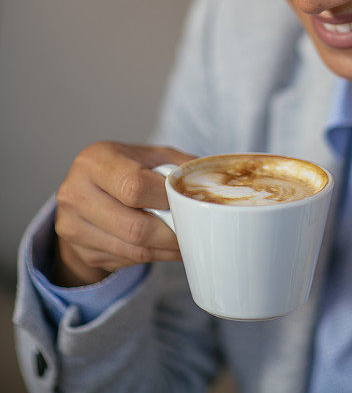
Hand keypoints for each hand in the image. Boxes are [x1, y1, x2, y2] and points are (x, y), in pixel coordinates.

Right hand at [53, 142, 195, 285]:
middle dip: (171, 234)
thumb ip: (178, 165)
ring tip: (185, 242)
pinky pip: (125, 260)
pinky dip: (152, 257)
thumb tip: (213, 184)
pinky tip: (164, 248)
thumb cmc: (124, 168)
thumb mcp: (149, 156)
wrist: (83, 192)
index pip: (134, 185)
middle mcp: (75, 193)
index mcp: (94, 161)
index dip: (166, 200)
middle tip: (194, 233)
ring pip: (132, 249)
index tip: (186, 203)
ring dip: (165, 250)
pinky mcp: (79, 250)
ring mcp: (72, 225)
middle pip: (134, 226)